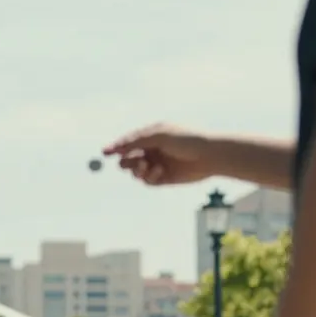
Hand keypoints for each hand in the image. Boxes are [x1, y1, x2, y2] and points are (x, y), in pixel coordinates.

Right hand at [102, 124, 217, 185]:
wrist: (210, 156)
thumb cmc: (187, 139)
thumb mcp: (159, 135)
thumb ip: (137, 141)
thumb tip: (118, 146)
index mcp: (152, 136)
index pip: (129, 142)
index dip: (116, 147)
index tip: (105, 152)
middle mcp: (153, 150)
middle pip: (129, 158)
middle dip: (127, 161)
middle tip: (129, 162)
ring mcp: (158, 164)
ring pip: (136, 171)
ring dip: (137, 170)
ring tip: (145, 166)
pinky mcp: (164, 178)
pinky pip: (148, 181)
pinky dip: (149, 177)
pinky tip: (159, 172)